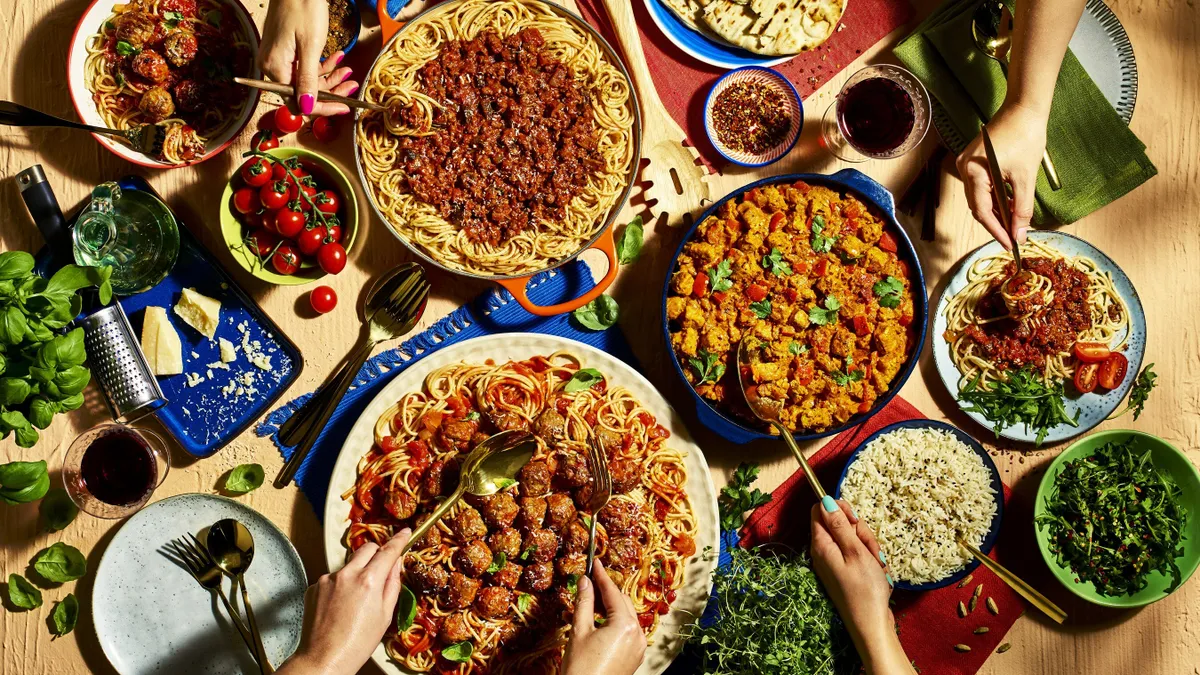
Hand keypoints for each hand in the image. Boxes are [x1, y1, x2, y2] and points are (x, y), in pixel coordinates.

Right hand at [259, 0, 357, 115]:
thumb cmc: (302, 8)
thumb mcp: (310, 46)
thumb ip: (308, 79)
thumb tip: (306, 107)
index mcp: (275, 68)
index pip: (298, 101)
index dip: (322, 107)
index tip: (343, 108)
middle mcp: (273, 66)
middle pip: (303, 92)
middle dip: (330, 91)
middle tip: (351, 86)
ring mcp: (279, 58)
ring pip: (306, 79)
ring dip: (329, 77)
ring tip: (348, 70)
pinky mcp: (285, 51)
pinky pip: (304, 66)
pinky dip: (322, 65)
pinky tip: (338, 58)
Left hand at [278, 529, 411, 674]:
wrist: (324, 659)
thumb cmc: (358, 643)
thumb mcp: (385, 615)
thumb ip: (392, 584)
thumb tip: (395, 564)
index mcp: (368, 581)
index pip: (388, 551)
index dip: (399, 540)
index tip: (405, 533)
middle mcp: (346, 574)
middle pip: (367, 549)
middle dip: (376, 554)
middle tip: (380, 570)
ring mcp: (327, 579)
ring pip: (348, 564)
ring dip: (356, 573)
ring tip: (355, 601)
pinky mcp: (314, 587)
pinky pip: (333, 578)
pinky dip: (339, 586)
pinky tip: (339, 607)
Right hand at [560, 560, 646, 674]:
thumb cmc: (580, 668)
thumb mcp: (579, 631)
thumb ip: (584, 603)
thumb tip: (585, 581)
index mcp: (625, 625)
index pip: (613, 592)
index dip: (602, 576)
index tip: (595, 562)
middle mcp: (638, 633)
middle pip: (622, 602)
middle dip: (607, 591)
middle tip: (591, 581)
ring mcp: (639, 646)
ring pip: (626, 616)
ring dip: (611, 606)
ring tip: (593, 600)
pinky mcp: (636, 656)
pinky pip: (628, 630)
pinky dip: (616, 621)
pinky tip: (601, 620)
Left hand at [810, 497, 914, 674]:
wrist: (872, 625)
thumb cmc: (865, 589)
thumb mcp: (855, 551)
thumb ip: (840, 525)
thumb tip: (825, 500)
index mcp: (821, 544)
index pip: (820, 510)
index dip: (839, 508)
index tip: (855, 518)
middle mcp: (824, 552)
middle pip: (840, 524)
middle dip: (860, 532)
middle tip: (869, 549)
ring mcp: (835, 562)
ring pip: (853, 539)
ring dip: (869, 548)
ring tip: (875, 566)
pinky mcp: (846, 572)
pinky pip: (859, 555)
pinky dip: (870, 561)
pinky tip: (877, 574)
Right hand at [955, 101, 1048, 249]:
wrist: (1024, 108)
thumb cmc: (1026, 137)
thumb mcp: (1026, 177)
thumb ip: (1022, 208)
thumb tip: (1020, 233)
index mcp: (973, 172)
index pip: (981, 210)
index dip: (996, 230)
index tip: (1010, 244)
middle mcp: (964, 169)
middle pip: (977, 205)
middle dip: (996, 222)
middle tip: (1013, 236)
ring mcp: (966, 164)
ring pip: (979, 197)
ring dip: (996, 210)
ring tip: (1014, 222)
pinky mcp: (973, 160)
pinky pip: (981, 186)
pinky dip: (994, 197)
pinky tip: (1009, 203)